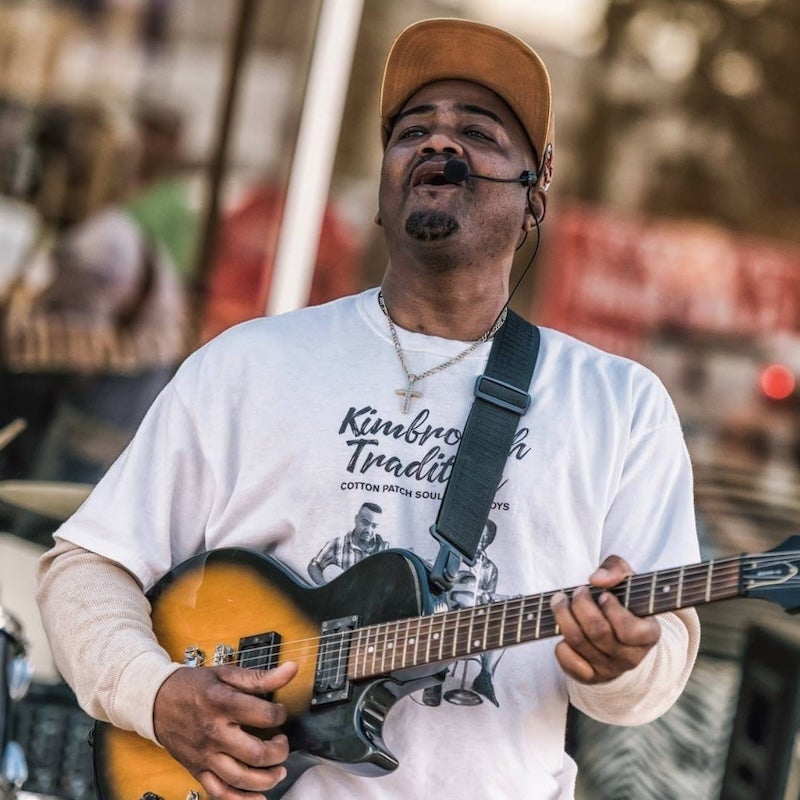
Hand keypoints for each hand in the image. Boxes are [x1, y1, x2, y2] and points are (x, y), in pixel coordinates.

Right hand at [153, 660, 297, 799]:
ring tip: (278, 771)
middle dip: (278, 753)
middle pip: (255, 753)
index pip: (263, 715)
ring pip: (240, 778)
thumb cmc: (193, 686)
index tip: (281, 713)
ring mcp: (205, 755)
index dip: (280, 714)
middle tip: (282, 744)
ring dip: (266, 780)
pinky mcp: (197, 770)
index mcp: (222, 704)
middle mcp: (214, 733)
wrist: (155, 701)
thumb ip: (260, 676)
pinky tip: (258, 797)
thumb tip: (291, 669)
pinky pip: (219, 792)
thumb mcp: (226, 674)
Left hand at [550, 556, 659, 684]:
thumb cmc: (623, 600)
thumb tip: (597, 579)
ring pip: (580, 643)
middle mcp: (632, 657)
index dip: (612, 610)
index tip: (603, 595)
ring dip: (563, 616)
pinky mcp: (591, 677)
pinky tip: (561, 630)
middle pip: (598, 632)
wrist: (618, 629)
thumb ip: (616, 569)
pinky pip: (570, 665)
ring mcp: (611, 669)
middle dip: (581, 605)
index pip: (630, 630)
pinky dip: (561, 646)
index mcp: (648, 634)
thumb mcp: (626, 578)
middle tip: (577, 591)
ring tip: (560, 600)